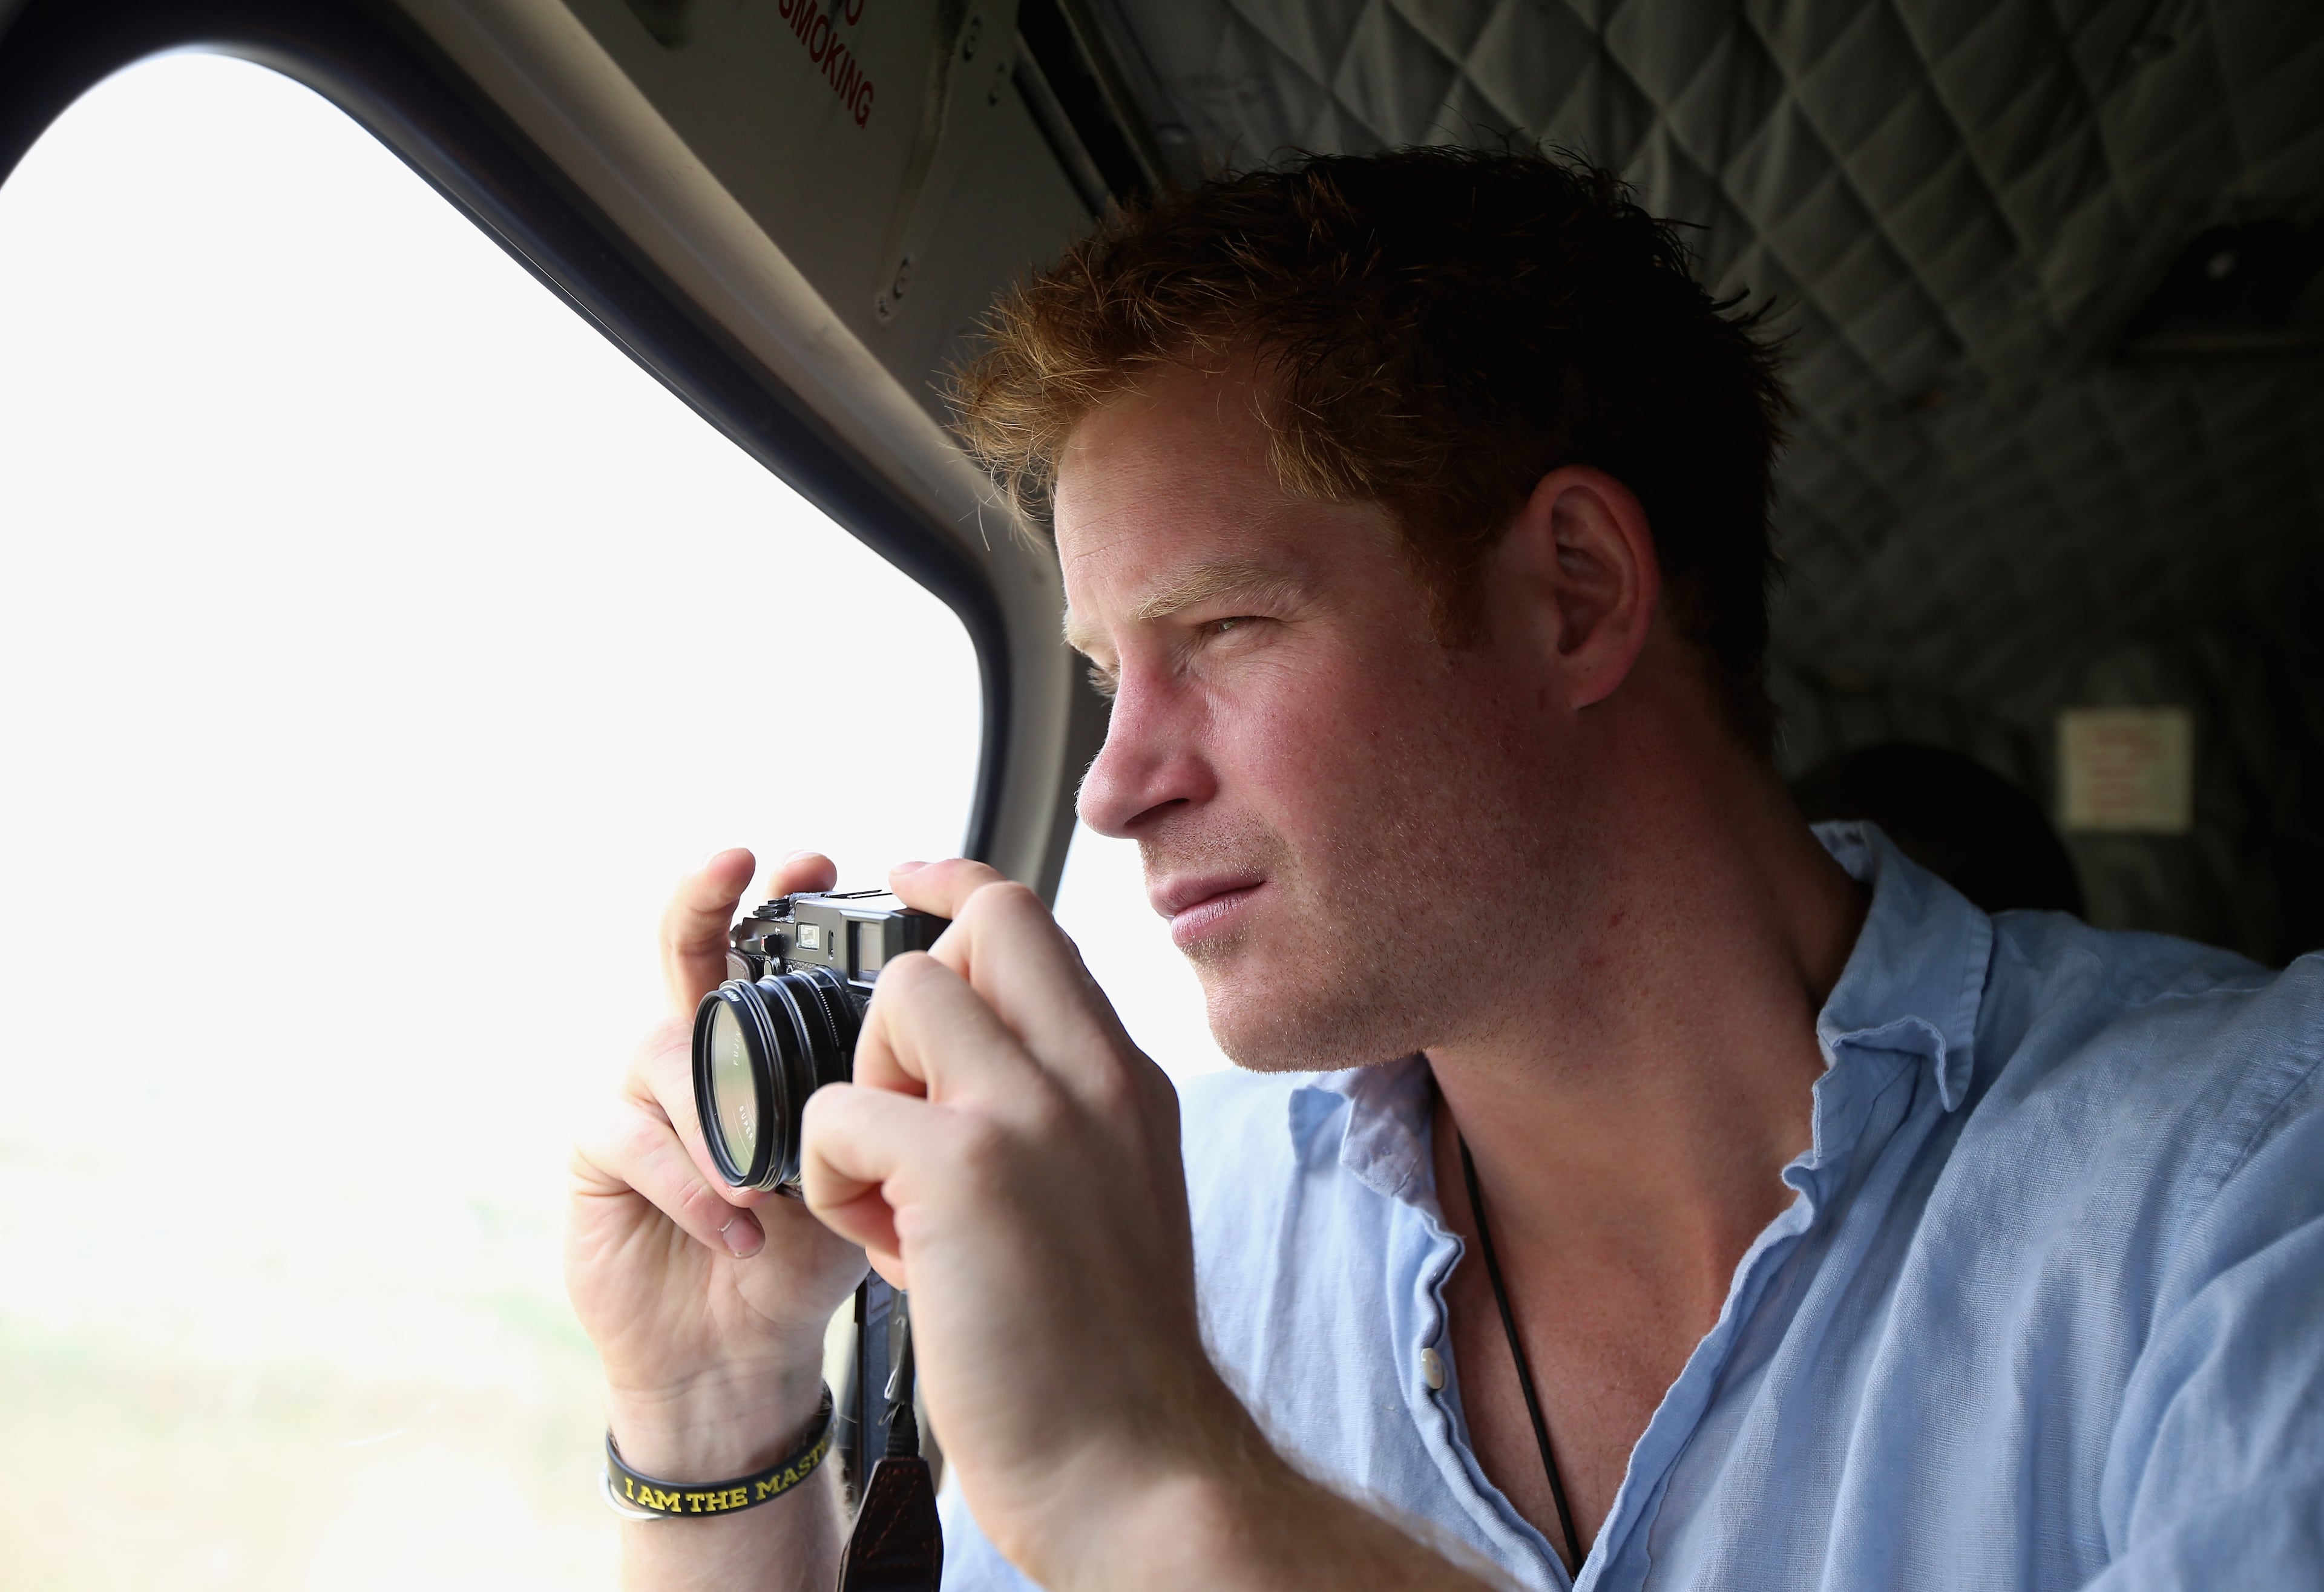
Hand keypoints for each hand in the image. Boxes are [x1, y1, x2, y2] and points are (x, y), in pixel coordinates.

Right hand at [567, 848, 865, 1478]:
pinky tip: (739, 1229)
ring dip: (721, 1107)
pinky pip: (632, 1136)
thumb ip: (883, 1097)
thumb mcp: (867, 1162)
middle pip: (683, 946)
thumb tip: (952, 1025)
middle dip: (707, 897)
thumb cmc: (814, 1253)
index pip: (762, 942)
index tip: (815, 861)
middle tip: (736, 863)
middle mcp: (697, 1051)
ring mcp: (640, 1097)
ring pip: (666, 1048)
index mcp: (763, 1041)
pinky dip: (691, 1181)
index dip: (778, 893)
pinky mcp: (598, 1157)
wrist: (744, 1355)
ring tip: (767, 1178)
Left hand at [799, 859, 1250, 1583]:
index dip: (958, 890)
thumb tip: (964, 1067)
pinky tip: (885, 1248)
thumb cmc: (1104, 1356)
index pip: (1037, 921)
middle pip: (981, 920)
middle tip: (897, 1105)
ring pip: (902, 997)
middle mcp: (1092, 1075)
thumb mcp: (1114, 1197)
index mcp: (1124, 1080)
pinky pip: (841, 1109)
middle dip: (908, 997)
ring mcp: (1033, 1112)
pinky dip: (833, 1174)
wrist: (1133, 1468)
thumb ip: (1059, 1115)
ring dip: (863, 1090)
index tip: (907, 883)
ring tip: (891, 1197)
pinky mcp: (965, 1169)